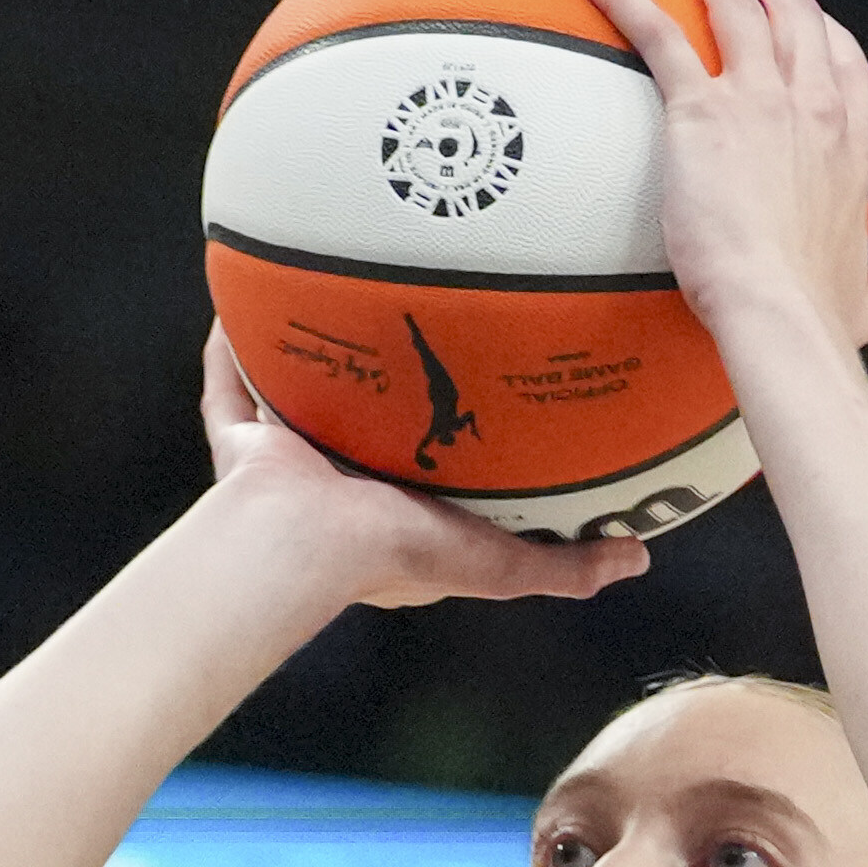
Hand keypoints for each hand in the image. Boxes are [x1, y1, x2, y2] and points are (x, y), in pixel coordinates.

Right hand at [196, 332, 648, 613]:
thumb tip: (637, 559)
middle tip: (409, 330)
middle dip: (378, 383)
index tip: (475, 392)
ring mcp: (282, 462)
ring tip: (332, 299)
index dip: (446, 431)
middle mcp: (335, 485)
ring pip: (295, 400)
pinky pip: (230, 385)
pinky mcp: (238, 443)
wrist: (300, 545)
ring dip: (307, 358)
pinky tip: (246, 300)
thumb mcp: (496, 565)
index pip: (425, 467)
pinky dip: (230, 349)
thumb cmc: (393, 556)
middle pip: (359, 422)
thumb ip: (562, 567)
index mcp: (390, 513)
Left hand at [576, 0, 867, 362]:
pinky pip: (659, 34)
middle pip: (793, 10)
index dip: (824, 31)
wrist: (783, 313)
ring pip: (734, 0)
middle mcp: (814, 105)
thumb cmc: (816, 317)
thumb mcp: (863, 303)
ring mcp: (762, 99)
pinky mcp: (704, 110)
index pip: (845, 66)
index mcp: (850, 146)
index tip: (808, 12)